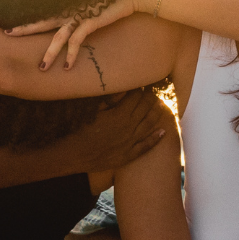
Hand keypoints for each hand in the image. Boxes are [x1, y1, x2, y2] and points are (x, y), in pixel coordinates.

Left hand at [7, 0, 147, 70]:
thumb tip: (77, 20)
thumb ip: (83, 11)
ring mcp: (79, 14)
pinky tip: (67, 67)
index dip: (29, 19)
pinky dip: (71, 54)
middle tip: (7, 35)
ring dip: (49, 54)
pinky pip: (77, 41)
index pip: (44, 13)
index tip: (12, 24)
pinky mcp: (90, 20)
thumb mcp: (94, 6)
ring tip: (41, 68)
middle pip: (42, 22)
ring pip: (58, 37)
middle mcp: (70, 9)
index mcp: (69, 5)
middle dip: (24, 30)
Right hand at [52, 90, 171, 174]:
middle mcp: (128, 127)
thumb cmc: (82, 131)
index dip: (141, 89)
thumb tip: (124, 89)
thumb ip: (111, 100)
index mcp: (119, 114)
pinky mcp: (128, 155)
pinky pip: (146, 146)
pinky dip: (156, 138)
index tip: (144, 83)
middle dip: (151, 97)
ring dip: (157, 113)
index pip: (136, 97)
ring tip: (162, 105)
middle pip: (145, 108)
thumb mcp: (95, 111)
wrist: (75, 156)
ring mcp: (130, 142)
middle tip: (155, 90)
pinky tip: (163, 131)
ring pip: (149, 125)